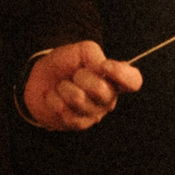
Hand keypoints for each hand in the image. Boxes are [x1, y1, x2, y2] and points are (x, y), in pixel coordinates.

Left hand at [22, 40, 140, 130]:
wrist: (40, 79)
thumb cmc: (66, 64)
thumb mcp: (81, 50)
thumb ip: (94, 55)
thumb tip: (101, 69)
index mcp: (115, 78)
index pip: (133, 81)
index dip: (122, 74)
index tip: (104, 66)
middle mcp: (109, 98)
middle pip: (103, 92)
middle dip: (82, 78)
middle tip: (75, 75)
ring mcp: (94, 113)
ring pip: (80, 101)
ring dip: (65, 88)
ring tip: (62, 85)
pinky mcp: (77, 124)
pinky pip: (65, 112)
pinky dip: (54, 99)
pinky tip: (55, 96)